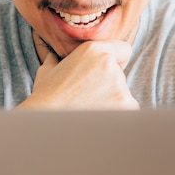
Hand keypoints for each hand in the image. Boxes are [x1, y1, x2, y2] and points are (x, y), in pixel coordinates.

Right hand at [18, 40, 138, 109]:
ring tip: (90, 110)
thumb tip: (54, 56)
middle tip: (89, 98)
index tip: (104, 73)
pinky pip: (129, 111)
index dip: (116, 61)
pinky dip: (117, 116)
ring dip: (113, 102)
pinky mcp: (127, 107)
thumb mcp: (48, 71)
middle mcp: (110, 66)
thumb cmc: (45, 98)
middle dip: (110, 86)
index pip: (124, 49)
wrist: (47, 125)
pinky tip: (98, 120)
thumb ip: (60, 60)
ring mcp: (120, 87)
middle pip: (122, 75)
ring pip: (124, 95)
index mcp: (94, 51)